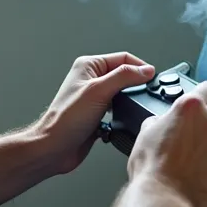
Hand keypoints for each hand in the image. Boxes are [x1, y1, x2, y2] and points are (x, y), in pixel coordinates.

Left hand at [36, 52, 155, 175]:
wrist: (55, 148)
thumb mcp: (99, 91)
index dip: (140, 66)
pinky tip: (120, 120)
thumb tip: (145, 70)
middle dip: (135, 84)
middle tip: (144, 93)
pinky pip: (118, 110)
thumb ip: (124, 77)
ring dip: (128, 100)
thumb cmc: (66, 119)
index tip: (152, 78)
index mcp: (89, 66)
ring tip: (131, 106)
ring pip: (122, 93)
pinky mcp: (97, 114)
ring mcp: (94, 97)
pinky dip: (122, 114)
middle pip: (124, 74)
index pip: (123, 58)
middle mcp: (91, 79)